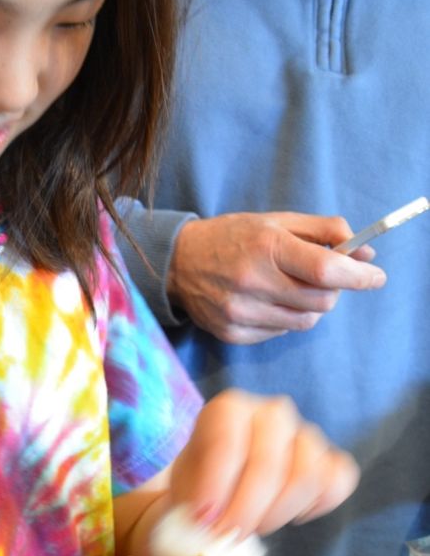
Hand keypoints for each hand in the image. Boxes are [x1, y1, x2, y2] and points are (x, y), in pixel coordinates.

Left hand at [168, 389, 359, 536]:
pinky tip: (289, 516)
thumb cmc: (197, 491)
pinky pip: (338, 483)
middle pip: (268, 465)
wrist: (218, 492)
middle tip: (228, 536)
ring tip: (254, 526)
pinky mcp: (331, 459)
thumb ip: (189, 514)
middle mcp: (270, 413)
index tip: (204, 519)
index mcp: (227, 410)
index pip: (227, 441)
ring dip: (277, 514)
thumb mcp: (179, 498)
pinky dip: (316, 507)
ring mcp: (306, 434)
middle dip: (246, 511)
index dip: (216, 485)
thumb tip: (210, 538)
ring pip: (306, 476)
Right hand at [169, 212, 384, 343]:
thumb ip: (324, 231)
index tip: (377, 276)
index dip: (359, 276)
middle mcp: (253, 281)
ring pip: (305, 321)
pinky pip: (280, 333)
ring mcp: (241, 312)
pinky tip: (269, 302)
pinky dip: (285, 318)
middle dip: (334, 290)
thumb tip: (364, 251)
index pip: (327, 270)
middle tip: (325, 278)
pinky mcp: (233, 333)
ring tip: (293, 289)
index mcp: (267, 246)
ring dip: (311, 306)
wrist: (178, 263)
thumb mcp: (277, 221)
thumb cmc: (234, 237)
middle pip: (322, 301)